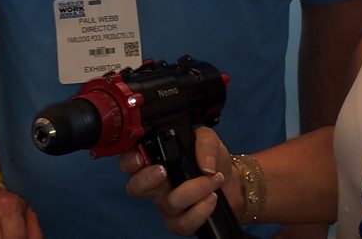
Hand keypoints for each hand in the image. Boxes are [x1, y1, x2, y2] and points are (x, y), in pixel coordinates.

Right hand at [119, 127, 239, 235]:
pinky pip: (184, 223)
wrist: (233, 183)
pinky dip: (201, 210)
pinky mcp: (180, 223)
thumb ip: (204, 143)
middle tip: (163, 171)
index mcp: (155, 161)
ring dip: (193, 190)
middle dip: (146, 180)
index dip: (129, 161)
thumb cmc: (212, 160)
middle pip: (135, 188)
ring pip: (168, 204)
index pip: (130, 162)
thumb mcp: (208, 139)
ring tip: (212, 179)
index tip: (141, 158)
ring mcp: (166, 205)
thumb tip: (204, 164)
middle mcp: (156, 184)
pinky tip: (212, 198)